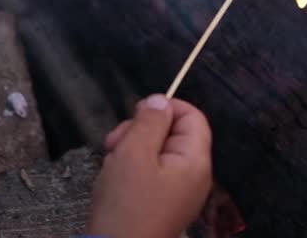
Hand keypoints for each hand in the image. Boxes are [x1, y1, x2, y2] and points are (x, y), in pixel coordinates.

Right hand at [87, 96, 212, 237]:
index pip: (193, 117)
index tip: (135, 113)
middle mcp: (193, 177)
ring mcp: (178, 193)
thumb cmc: (125, 204)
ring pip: (157, 152)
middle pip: (173, 133)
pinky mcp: (162, 204)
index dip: (166, 107)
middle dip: (141, 131)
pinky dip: (131, 170)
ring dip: (131, 150)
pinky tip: (113, 179)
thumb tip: (161, 100)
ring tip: (111, 164)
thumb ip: (149, 122)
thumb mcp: (133, 153)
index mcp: (195, 162)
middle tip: (114, 143)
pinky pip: (150, 174)